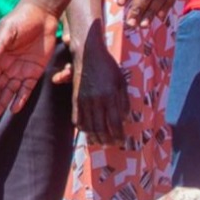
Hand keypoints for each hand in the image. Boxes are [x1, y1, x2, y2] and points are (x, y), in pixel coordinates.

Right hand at [0, 0, 63, 124]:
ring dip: (0, 105)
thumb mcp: (7, 30)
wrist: (42, 15)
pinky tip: (14, 109)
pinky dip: (20, 99)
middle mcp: (7, 67)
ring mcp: (20, 71)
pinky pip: (26, 89)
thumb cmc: (21, 19)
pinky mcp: (34, 72)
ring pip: (8, 92)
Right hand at [73, 19, 131, 143]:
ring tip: (99, 142)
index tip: (121, 141)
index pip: (115, 122)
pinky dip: (82, 128)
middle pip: (100, 128)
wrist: (88, 54)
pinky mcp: (75, 98)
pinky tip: (87, 131)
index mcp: (110, 96)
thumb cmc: (108, 66)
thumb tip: (124, 118)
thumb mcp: (121, 81)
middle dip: (106, 140)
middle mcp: (96, 100)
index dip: (118, 134)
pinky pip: (77, 118)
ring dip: (94, 137)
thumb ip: (123, 101)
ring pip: (88, 126)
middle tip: (111, 145)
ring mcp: (84, 100)